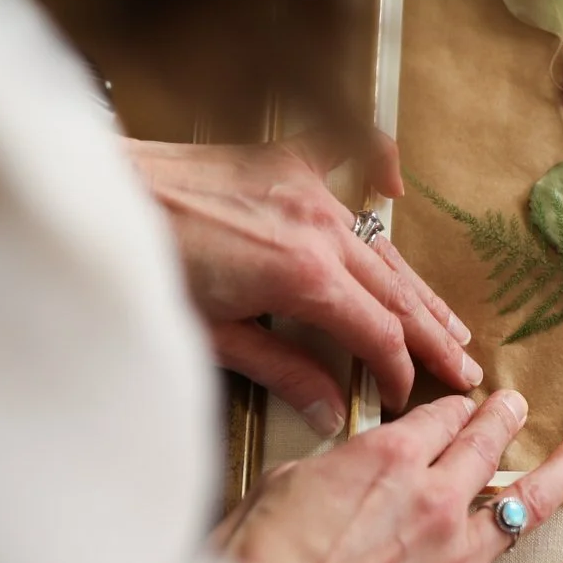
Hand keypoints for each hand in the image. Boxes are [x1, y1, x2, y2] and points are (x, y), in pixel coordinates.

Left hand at [128, 132, 479, 431]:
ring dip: (415, 285)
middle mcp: (318, 228)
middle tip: (464, 368)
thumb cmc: (144, 270)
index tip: (405, 395)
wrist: (97, 198)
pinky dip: (376, 165)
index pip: (378, 333)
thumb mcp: (212, 338)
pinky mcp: (284, 162)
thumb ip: (281, 370)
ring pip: (381, 246)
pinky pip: (348, 155)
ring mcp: (306, 189)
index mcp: (303, 276)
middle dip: (431, 336)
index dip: (400, 370)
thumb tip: (330, 408)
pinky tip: (395, 188)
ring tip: (449, 318)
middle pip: (395, 292)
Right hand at [213, 390, 562, 562]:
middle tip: (519, 406)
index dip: (453, 409)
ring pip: (529, 502)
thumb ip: (326, 471)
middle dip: (507, 419)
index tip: (460, 407)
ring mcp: (459, 556)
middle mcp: (435, 498)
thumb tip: (335, 470)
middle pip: (488, 446)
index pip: (438, 419)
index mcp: (387, 459)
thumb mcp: (281, 487)